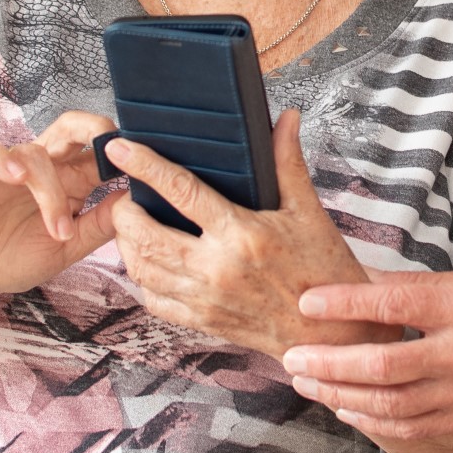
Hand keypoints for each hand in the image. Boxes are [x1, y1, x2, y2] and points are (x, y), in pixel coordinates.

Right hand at [0, 110, 119, 306]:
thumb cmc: (14, 258)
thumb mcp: (67, 249)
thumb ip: (99, 225)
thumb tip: (137, 200)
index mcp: (68, 182)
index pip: (100, 154)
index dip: (122, 154)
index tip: (146, 166)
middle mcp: (42, 168)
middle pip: (72, 127)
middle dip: (96, 128)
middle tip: (115, 148)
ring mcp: (7, 167)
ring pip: (37, 152)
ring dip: (51, 192)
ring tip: (57, 231)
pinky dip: (1, 157)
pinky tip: (16, 177)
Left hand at [107, 110, 398, 359]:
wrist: (332, 333)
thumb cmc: (324, 270)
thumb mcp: (308, 212)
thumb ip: (288, 163)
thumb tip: (286, 120)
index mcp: (242, 235)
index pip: (182, 192)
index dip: (146, 167)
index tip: (120, 150)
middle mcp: (217, 269)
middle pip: (146, 235)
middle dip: (123, 211)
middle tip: (124, 194)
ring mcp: (206, 300)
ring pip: (142, 269)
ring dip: (126, 243)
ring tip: (129, 224)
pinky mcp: (203, 323)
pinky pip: (154, 301)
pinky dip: (141, 279)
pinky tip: (146, 262)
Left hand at [281, 271, 452, 440]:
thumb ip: (407, 286)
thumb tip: (349, 280)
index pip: (394, 304)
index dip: (346, 305)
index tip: (308, 302)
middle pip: (385, 365)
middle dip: (330, 364)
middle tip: (292, 356)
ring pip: (392, 404)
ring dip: (341, 395)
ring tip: (307, 383)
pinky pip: (410, 427)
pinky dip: (371, 420)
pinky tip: (344, 408)